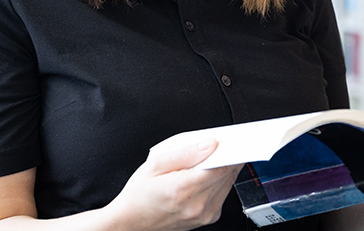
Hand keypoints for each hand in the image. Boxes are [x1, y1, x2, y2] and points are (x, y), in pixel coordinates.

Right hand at [103, 139, 243, 230]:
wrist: (131, 222)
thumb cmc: (139, 195)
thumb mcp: (155, 164)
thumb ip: (185, 152)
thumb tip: (210, 144)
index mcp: (184, 189)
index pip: (221, 167)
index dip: (230, 151)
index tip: (232, 141)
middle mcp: (197, 205)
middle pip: (227, 175)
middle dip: (228, 158)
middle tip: (222, 146)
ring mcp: (204, 215)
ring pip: (228, 185)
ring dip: (225, 171)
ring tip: (211, 161)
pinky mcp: (207, 219)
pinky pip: (222, 195)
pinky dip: (219, 183)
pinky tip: (207, 177)